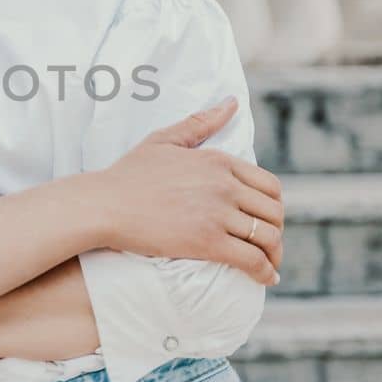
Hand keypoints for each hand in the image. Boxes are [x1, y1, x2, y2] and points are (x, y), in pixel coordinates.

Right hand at [98, 96, 283, 284]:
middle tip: (269, 246)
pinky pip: (252, 259)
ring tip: (268, 265)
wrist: (104, 204)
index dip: (274, 206)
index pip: (270, 186)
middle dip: (276, 231)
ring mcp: (217, 213)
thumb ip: (201, 123)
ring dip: (274, 254)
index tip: (266, 219)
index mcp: (219, 161)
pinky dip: (265, 272)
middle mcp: (224, 185)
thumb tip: (231, 103)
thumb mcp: (165, 140)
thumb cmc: (129, 174)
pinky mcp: (207, 242)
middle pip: (274, 212)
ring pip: (268, 236)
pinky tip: (265, 279)